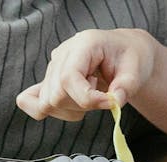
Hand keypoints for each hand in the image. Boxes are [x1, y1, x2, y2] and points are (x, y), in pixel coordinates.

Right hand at [16, 29, 158, 120]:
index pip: (68, 78)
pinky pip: (30, 101)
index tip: (109, 103)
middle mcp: (62, 55)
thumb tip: (114, 102)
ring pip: (46, 104)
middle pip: (55, 95)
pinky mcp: (48, 81)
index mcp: (83, 45)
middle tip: (103, 96)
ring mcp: (52, 68)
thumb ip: (127, 86)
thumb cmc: (130, 57)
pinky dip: (50, 111)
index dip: (87, 98)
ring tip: (91, 96)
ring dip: (71, 110)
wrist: (124, 53)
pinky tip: (70, 106)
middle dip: (82, 106)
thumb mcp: (137, 69)